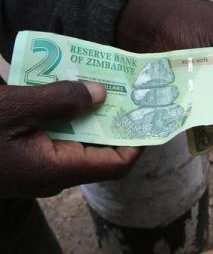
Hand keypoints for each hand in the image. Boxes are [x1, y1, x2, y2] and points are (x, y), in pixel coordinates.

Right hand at [0, 81, 139, 197]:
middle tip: (126, 91)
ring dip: (89, 116)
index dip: (137, 142)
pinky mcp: (29, 160)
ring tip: (100, 85)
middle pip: (100, 150)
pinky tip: (67, 95)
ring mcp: (41, 169)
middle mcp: (55, 175)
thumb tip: (101, 94)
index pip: (117, 164)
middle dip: (114, 120)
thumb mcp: (16, 108)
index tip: (148, 115)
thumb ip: (60, 101)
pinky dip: (68, 119)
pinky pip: (59, 141)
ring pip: (78, 143)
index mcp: (58, 169)